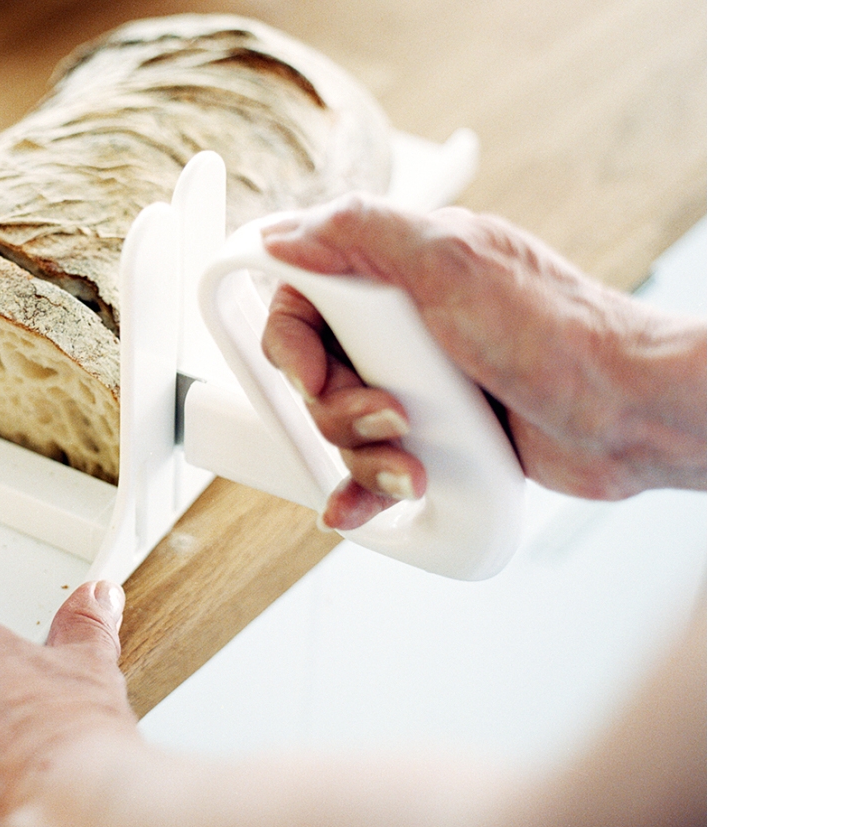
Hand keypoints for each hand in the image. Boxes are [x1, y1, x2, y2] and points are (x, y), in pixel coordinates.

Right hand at [260, 193, 705, 529]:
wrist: (627, 414)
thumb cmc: (555, 333)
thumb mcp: (450, 263)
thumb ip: (361, 234)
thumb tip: (282, 234)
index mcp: (402, 267)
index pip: (302, 296)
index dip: (292, 343)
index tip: (312, 374)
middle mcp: (407, 322)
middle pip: (316, 372)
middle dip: (337, 409)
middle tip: (391, 415)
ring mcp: (423, 381)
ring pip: (343, 425)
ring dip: (363, 454)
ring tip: (414, 465)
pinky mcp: (440, 435)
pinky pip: (373, 465)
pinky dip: (360, 488)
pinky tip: (352, 510)